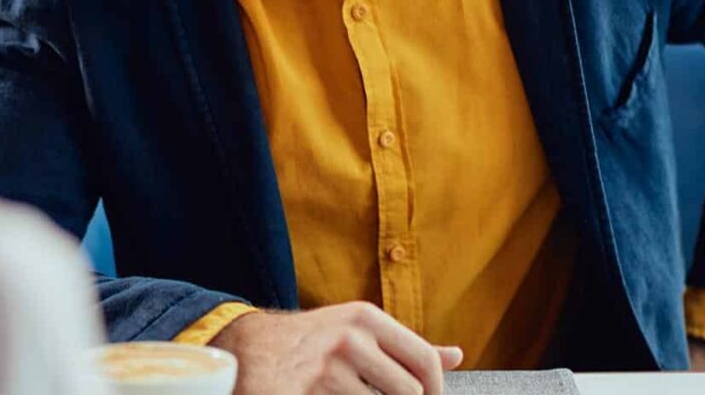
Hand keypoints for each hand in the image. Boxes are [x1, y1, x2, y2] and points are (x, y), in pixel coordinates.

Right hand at [210, 301, 462, 394]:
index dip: (434, 392)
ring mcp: (326, 370)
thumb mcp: (357, 330)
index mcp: (365, 318)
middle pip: (409, 394)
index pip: (424, 362)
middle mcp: (348, 338)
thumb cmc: (312, 343)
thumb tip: (456, 356)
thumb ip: (404, 346)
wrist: (249, 351)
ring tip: (348, 394)